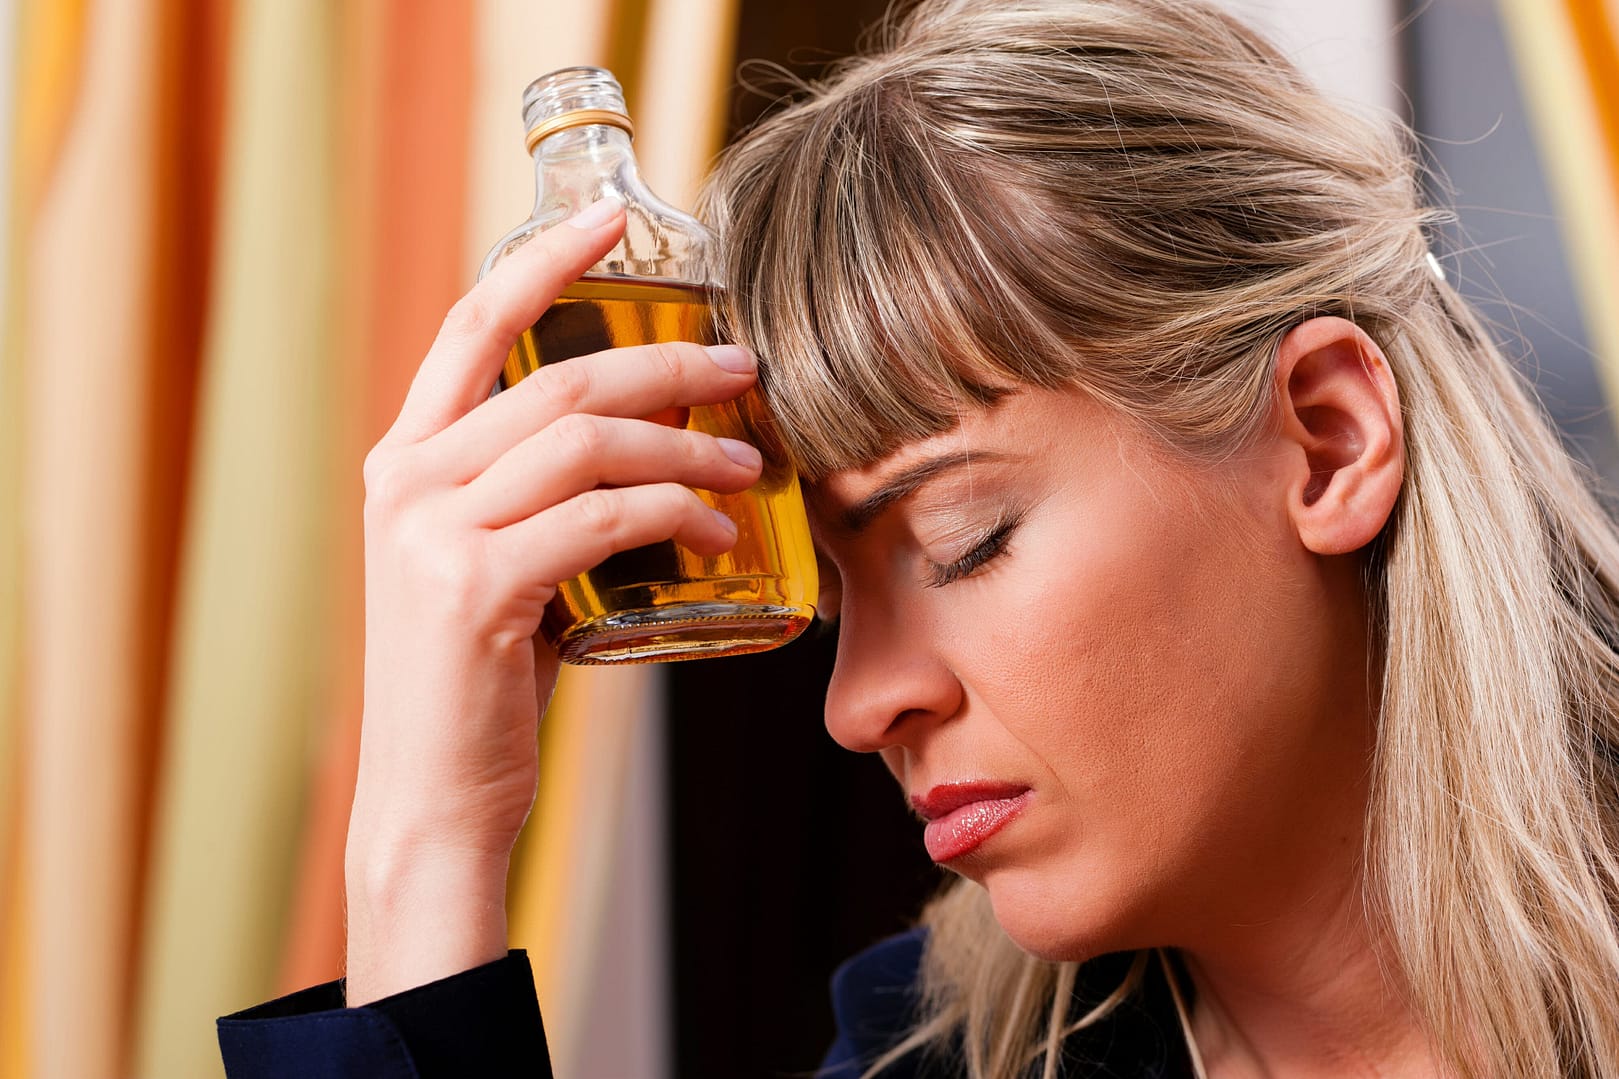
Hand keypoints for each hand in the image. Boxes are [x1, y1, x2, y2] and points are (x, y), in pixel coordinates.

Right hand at [344, 199, 762, 1003]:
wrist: (434, 798)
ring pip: (585, 443)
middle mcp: (407, 479)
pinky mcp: (475, 588)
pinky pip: (603, 521)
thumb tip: (651, 464)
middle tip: (743, 370)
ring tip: (750, 466)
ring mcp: (433, 531)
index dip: (542, 263)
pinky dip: (674, 516)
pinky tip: (719, 536)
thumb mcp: (494, 567)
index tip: (611, 224)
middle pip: (555, 379)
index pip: (469, 326)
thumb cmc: (480, 682)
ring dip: (685, 446)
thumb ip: (539, 504)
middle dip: (663, 365)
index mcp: (406, 458)